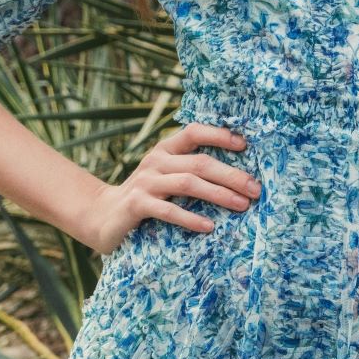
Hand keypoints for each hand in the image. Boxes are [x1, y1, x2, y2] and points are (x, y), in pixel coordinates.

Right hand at [86, 121, 260, 255]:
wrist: (103, 216)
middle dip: (231, 175)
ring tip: (241, 205)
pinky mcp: (136, 205)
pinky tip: (209, 226)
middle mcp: (156, 161)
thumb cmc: (146, 196)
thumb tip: (237, 176)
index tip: (245, 145)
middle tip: (255, 189)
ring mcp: (145, 182)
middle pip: (199, 162)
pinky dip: (190, 217)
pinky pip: (168, 210)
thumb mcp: (166, 176)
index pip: (194, 132)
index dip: (219, 135)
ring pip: (188, 183)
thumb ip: (189, 170)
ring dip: (218, 194)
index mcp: (165, 149)